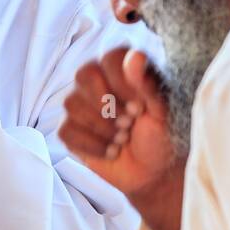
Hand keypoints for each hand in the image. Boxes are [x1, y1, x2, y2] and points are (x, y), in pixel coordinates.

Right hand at [60, 47, 185, 229]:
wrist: (154, 173)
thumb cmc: (162, 137)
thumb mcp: (162, 114)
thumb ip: (148, 85)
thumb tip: (135, 57)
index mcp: (125, 70)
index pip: (111, 58)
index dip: (121, 84)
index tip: (139, 108)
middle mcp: (100, 81)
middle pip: (84, 74)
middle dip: (106, 105)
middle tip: (128, 123)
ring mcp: (82, 105)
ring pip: (72, 102)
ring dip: (102, 127)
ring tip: (123, 139)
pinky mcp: (72, 130)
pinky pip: (66, 130)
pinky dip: (92, 145)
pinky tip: (111, 151)